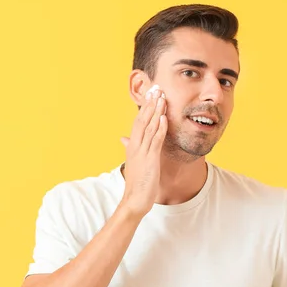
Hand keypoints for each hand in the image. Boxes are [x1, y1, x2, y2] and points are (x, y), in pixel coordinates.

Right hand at [119, 87, 167, 218]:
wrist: (135, 199)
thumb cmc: (137, 181)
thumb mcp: (133, 161)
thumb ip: (130, 147)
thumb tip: (123, 138)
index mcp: (132, 144)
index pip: (138, 120)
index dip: (145, 106)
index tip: (151, 93)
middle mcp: (135, 145)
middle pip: (142, 119)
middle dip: (150, 103)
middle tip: (156, 87)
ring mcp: (142, 151)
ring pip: (149, 126)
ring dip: (155, 111)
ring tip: (161, 97)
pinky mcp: (150, 159)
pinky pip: (155, 140)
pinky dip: (159, 128)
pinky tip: (164, 118)